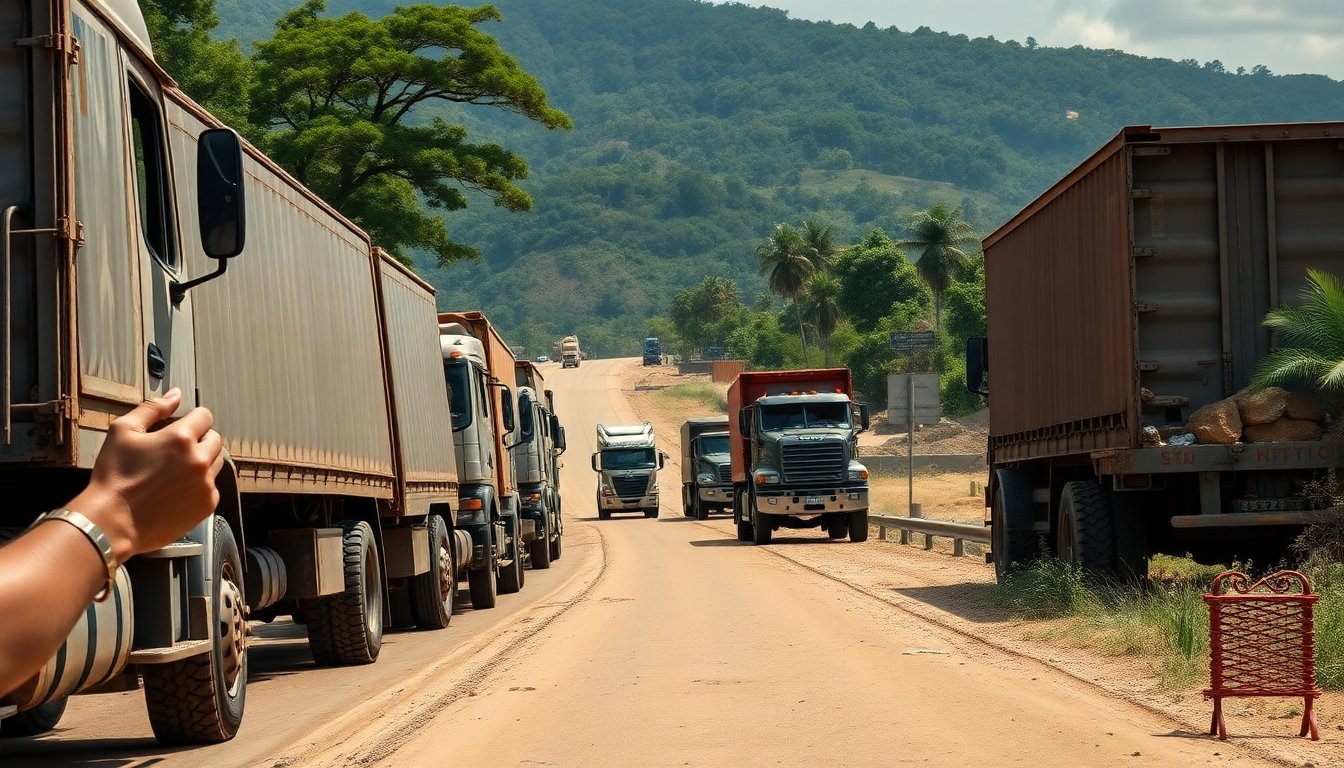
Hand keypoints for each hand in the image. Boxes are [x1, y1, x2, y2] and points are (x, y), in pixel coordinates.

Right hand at [69, 388, 223, 562]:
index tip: (180, 427)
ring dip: (201, 462)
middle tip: (174, 451)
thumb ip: (152, 408)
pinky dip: (199, 486)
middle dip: (199, 440)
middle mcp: (199, 460)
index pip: (205, 416)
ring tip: (174, 471)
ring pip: (216, 463)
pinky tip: (176, 491)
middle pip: (214, 439)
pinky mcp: (207, 505)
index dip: (192, 419)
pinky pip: (212, 487)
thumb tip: (176, 395)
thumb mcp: (123, 431)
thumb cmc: (113, 477)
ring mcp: (206, 485)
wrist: (111, 522)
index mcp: (181, 439)